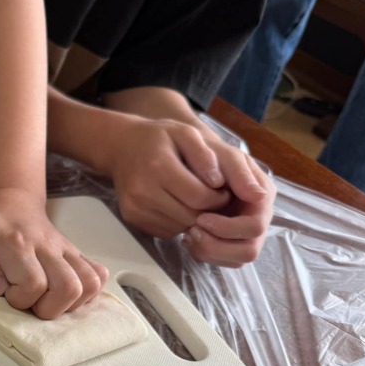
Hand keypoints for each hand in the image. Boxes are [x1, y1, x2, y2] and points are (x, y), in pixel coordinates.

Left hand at [0, 189, 108, 319]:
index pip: (32, 284)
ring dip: (70, 303)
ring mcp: (66, 250)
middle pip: (68, 288)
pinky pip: (99, 275)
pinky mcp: (78, 254)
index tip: (9, 295)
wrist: (11, 205)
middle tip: (32, 303)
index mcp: (16, 243)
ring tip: (48, 300)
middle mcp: (46, 246)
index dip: (21, 300)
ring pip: (89, 284)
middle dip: (49, 308)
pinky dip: (86, 292)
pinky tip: (64, 293)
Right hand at [106, 118, 274, 265]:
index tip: (220, 186)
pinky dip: (178, 221)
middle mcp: (143, 192)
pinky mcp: (132, 219)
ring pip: (180, 227)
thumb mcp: (189, 134)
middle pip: (191, 216)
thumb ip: (216, 158)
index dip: (218, 197)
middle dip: (208, 210)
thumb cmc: (159, 138)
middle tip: (210, 194)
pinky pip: (167, 231)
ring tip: (192, 197)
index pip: (201, 198)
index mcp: (159, 167)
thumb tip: (243, 189)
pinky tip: (177, 204)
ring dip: (194, 218)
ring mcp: (135, 208)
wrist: (121, 147)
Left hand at [184, 144, 275, 266]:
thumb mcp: (226, 158)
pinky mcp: (228, 242)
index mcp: (262, 199)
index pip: (255, 227)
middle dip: (217, 245)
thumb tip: (258, 196)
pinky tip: (187, 237)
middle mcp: (257, 219)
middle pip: (248, 251)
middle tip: (191, 232)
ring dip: (208, 251)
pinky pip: (221, 260)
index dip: (227, 229)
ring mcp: (244, 233)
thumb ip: (241, 174)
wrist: (196, 162)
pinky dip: (202, 252)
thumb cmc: (212, 157)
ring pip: (235, 260)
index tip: (201, 219)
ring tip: (187, 234)